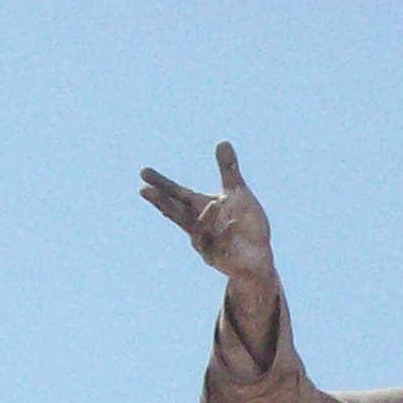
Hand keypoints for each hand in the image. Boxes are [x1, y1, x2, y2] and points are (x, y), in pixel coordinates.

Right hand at [140, 142, 274, 288]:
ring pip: (198, 233)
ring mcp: (207, 246)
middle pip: (175, 214)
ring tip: (215, 204)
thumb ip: (228, 169)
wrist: (259, 255)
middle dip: (161, 203)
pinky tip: (235, 223)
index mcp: (199, 209)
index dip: (160, 184)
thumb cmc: (246, 225)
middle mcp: (198, 227)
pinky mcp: (220, 259)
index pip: (176, 194)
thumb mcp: (237, 193)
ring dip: (205, 218)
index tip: (143, 173)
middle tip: (145, 191)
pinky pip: (221, 247)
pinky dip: (227, 234)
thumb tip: (222, 142)